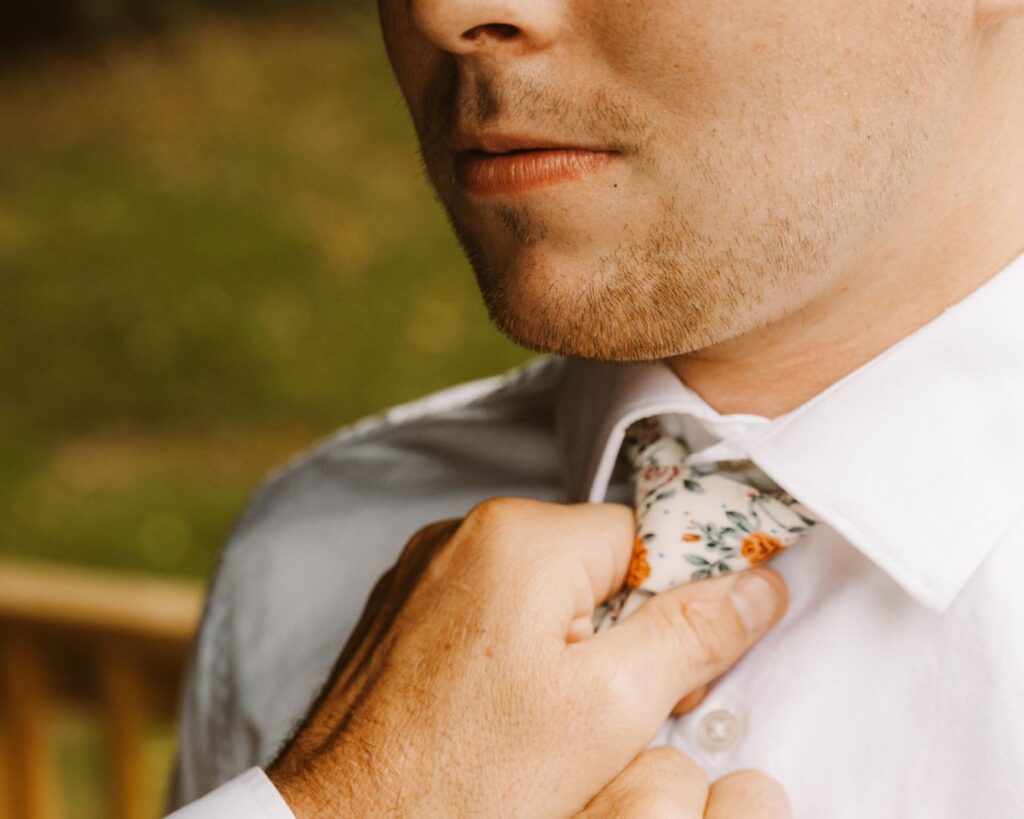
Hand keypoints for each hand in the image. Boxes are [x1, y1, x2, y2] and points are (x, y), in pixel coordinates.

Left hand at [267, 498, 787, 817]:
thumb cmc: (467, 781)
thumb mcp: (609, 711)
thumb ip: (693, 635)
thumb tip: (760, 584)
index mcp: (518, 535)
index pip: (645, 539)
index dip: (674, 610)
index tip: (669, 677)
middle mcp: (463, 533)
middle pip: (593, 567)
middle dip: (618, 637)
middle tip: (608, 719)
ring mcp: (425, 572)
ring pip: (542, 594)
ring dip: (568, 651)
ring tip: (550, 729)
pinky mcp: (403, 613)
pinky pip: (489, 614)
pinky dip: (515, 657)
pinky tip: (503, 720)